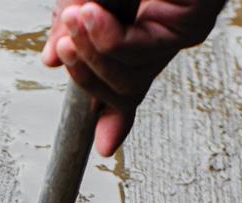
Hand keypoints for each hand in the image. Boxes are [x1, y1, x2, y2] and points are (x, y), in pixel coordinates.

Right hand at [42, 0, 225, 155]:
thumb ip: (73, 24)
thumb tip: (49, 62)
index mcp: (139, 26)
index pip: (125, 80)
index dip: (113, 116)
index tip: (104, 146)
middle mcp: (162, 32)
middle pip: (124, 88)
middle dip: (85, 75)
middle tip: (59, 47)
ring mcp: (179, 27)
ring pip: (131, 78)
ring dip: (93, 54)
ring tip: (76, 19)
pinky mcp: (192, 19)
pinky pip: (143, 52)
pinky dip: (111, 41)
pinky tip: (92, 16)